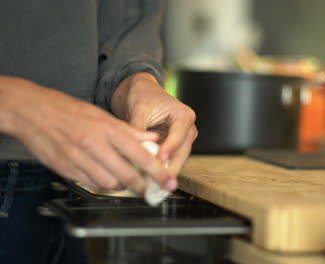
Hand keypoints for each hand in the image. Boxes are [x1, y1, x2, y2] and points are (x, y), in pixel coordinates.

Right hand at [0, 76, 167, 193]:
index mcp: (108, 130)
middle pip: (127, 175)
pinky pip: (91, 184)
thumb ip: (130, 130)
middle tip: (150, 189)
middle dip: (143, 186)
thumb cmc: (70, 111)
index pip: (140, 155)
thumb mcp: (104, 115)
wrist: (33, 112)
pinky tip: (106, 177)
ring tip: (127, 180)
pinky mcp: (67, 170)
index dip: (158, 172)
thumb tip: (153, 138)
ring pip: (109, 184)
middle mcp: (95, 146)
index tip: (169, 181)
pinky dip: (103, 184)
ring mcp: (79, 160)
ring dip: (122, 186)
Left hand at [111, 72, 196, 188]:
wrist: (141, 93)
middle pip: (182, 152)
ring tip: (152, 185)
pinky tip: (150, 180)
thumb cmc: (143, 96)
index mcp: (184, 116)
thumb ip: (138, 128)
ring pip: (177, 160)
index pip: (179, 135)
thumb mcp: (139, 109)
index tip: (160, 160)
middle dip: (170, 168)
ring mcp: (182, 140)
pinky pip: (168, 162)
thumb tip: (134, 147)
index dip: (169, 149)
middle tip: (157, 181)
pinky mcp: (173, 148)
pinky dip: (160, 170)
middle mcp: (187, 129)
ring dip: (165, 172)